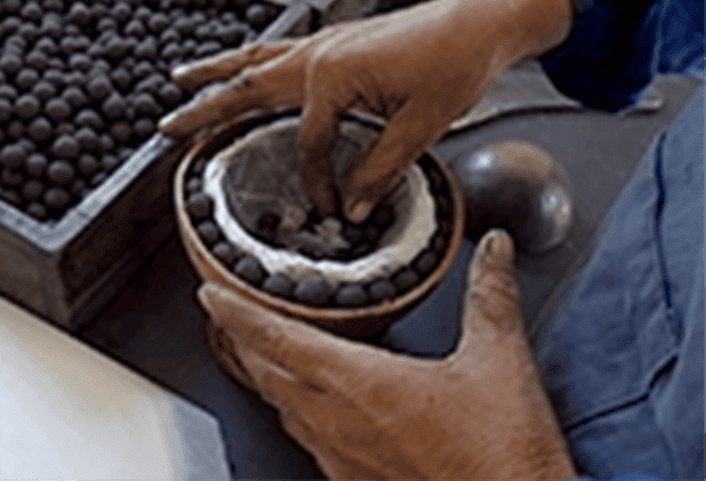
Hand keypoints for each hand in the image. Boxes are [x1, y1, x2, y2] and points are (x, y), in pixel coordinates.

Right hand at [159, 0, 571, 222]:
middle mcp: (319, 53)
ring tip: (181, 80)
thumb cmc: (457, 62)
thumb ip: (381, 170)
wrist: (484, 22)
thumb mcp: (420, 127)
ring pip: (255, 58)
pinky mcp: (337, 39)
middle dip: (204, 108)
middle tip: (166, 125)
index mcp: (333, 76)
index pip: (309, 143)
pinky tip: (246, 65)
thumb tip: (355, 206)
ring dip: (216, 72)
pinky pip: (280, 48)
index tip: (329, 208)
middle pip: (247, 87)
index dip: (317, 181)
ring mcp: (325, 41)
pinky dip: (253, 58)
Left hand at [198, 230, 576, 479]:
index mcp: (363, 383)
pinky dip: (293, 410)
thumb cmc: (500, 454)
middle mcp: (340, 421)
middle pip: (267, 371)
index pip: (279, 338)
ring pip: (281, 406)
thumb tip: (494, 251)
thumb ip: (490, 296)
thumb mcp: (499, 361)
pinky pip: (306, 438)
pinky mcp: (354, 480)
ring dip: (263, 373)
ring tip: (256, 349)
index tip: (208, 293)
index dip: (237, 313)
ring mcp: (342, 455)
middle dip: (241, 338)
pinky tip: (305, 407)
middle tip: (225, 313)